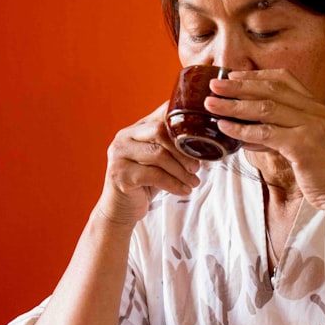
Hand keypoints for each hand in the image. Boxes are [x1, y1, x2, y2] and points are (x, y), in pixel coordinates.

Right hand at [95, 102, 201, 225]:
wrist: (119, 210)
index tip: (203, 138)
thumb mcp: (158, 162)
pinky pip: (154, 175)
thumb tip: (205, 141)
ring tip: (194, 182)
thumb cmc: (143, 183)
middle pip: (159, 131)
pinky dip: (174, 184)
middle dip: (183, 150)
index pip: (161, 114)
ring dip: (181, 171)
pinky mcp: (120, 175)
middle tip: (197, 167)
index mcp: (134, 129)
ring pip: (159, 155)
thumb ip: (171, 146)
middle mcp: (123, 138)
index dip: (184, 122)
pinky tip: (184, 190)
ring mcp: (119, 156)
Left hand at [205, 69, 324, 209]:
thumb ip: (280, 134)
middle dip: (239, 86)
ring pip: (266, 108)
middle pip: (271, 90)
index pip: (285, 79)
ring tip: (211, 104)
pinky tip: (225, 128)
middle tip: (214, 85)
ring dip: (234, 105)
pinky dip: (243, 129)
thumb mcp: (304, 145)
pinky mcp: (303, 145)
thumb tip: (247, 132)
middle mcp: (316, 111)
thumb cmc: (324, 171)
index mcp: (317, 107)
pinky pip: (267, 133)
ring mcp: (311, 127)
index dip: (256, 76)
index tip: (233, 76)